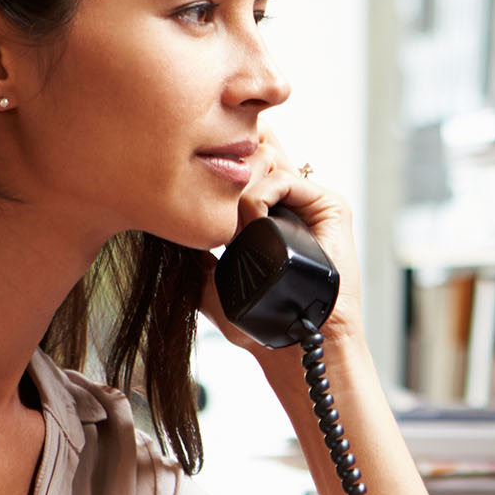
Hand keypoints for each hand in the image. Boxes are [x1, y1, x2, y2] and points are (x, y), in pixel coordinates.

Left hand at [203, 129, 363, 348]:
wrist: (295, 345)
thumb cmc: (259, 325)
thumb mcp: (211, 285)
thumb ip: (193, 258)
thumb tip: (162, 228)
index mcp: (268, 214)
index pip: (246, 163)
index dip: (222, 153)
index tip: (193, 157)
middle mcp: (292, 202)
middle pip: (261, 149)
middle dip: (231, 156)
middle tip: (209, 175)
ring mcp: (312, 203)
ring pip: (269, 161)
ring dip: (240, 182)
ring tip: (231, 217)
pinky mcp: (331, 207)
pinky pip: (287, 179)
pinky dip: (261, 194)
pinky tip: (251, 220)